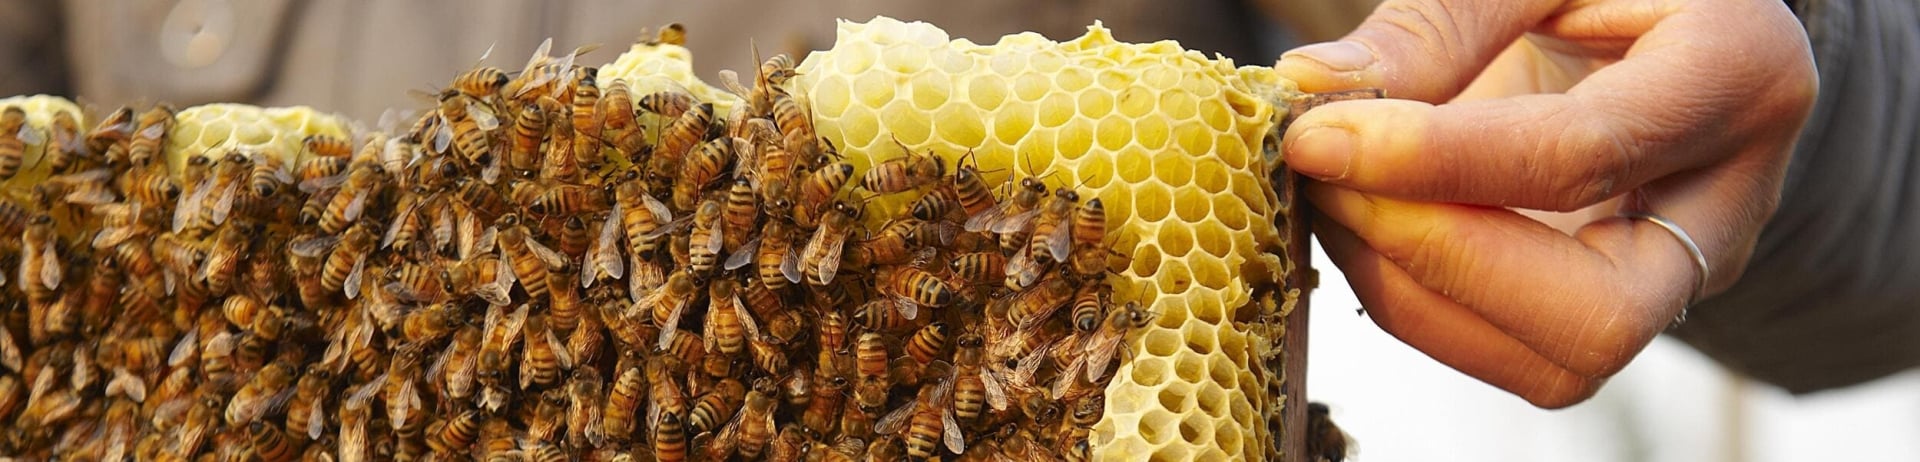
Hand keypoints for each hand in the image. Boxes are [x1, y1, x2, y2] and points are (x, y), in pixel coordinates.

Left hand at [1275, 0, 1815, 406]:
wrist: (1665, 16)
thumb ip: (1439, 23)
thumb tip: (1312, 87)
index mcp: (1737, 72)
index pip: (1582, 156)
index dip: (1434, 161)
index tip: (1319, 138)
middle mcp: (1730, 200)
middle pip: (1597, 310)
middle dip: (1435, 258)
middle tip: (1328, 181)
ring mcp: (1681, 275)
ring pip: (1556, 362)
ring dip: (1408, 290)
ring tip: (1334, 195)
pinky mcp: (1617, 311)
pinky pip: (1514, 353)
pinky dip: (1413, 300)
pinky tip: (1364, 225)